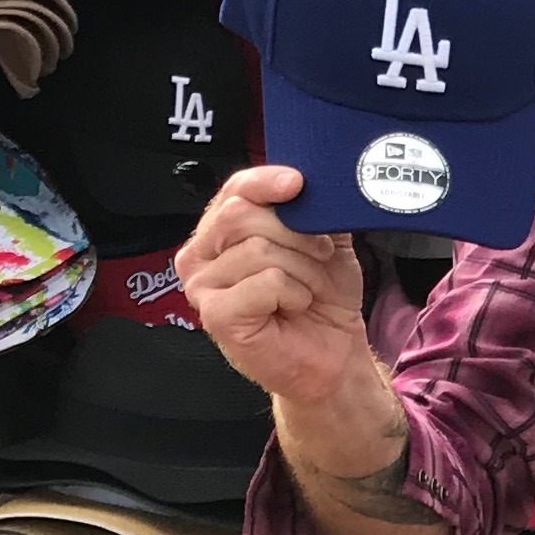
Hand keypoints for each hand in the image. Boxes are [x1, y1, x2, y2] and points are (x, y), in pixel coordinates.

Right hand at [177, 165, 371, 413]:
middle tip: (319, 258)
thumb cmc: (321, 299)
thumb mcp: (326, 241)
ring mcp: (203, 286)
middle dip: (295, 235)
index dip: (265, 182)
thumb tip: (311, 181)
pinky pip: (266, 281)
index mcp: (220, 232)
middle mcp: (202, 255)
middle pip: (242, 214)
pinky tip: (294, 307)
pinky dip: (294, 292)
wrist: (332, 353)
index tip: (297, 184)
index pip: (233, 190)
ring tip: (307, 290)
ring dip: (302, 270)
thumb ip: (313, 209)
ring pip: (259, 249)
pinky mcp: (216, 315)